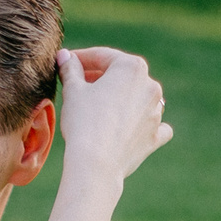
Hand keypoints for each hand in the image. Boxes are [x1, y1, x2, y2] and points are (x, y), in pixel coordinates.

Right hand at [54, 47, 170, 184]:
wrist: (96, 164)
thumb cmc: (83, 122)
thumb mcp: (72, 91)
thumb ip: (70, 69)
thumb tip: (65, 56)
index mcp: (131, 67)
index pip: (103, 56)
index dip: (81, 58)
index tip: (67, 63)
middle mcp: (150, 85)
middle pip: (121, 76)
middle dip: (100, 78)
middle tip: (78, 84)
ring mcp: (156, 111)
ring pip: (138, 98)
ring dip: (121, 99)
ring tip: (100, 108)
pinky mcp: (156, 135)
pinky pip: (154, 124)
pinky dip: (144, 123)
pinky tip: (135, 126)